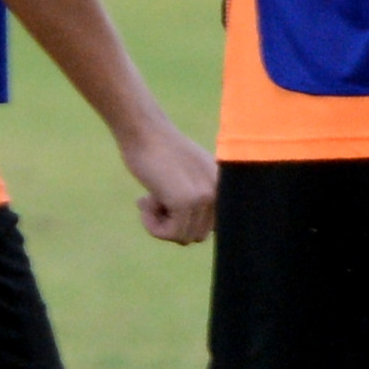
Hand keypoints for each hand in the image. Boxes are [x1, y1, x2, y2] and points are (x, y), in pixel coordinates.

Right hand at [119, 121, 216, 244]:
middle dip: (172, 225)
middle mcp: (221, 192)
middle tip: (152, 201)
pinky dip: (152, 226)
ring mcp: (205, 197)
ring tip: (148, 199)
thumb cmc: (158, 151)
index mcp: (224, 186)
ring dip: (160, 226)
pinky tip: (143, 201)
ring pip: (184, 238)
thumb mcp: (187, 175)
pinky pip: (169, 234)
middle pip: (199, 235)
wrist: (144, 130)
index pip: (213, 226)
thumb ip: (197, 200)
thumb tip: (192, 238)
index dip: (187, 222)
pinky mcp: (186, 202)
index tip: (166, 205)